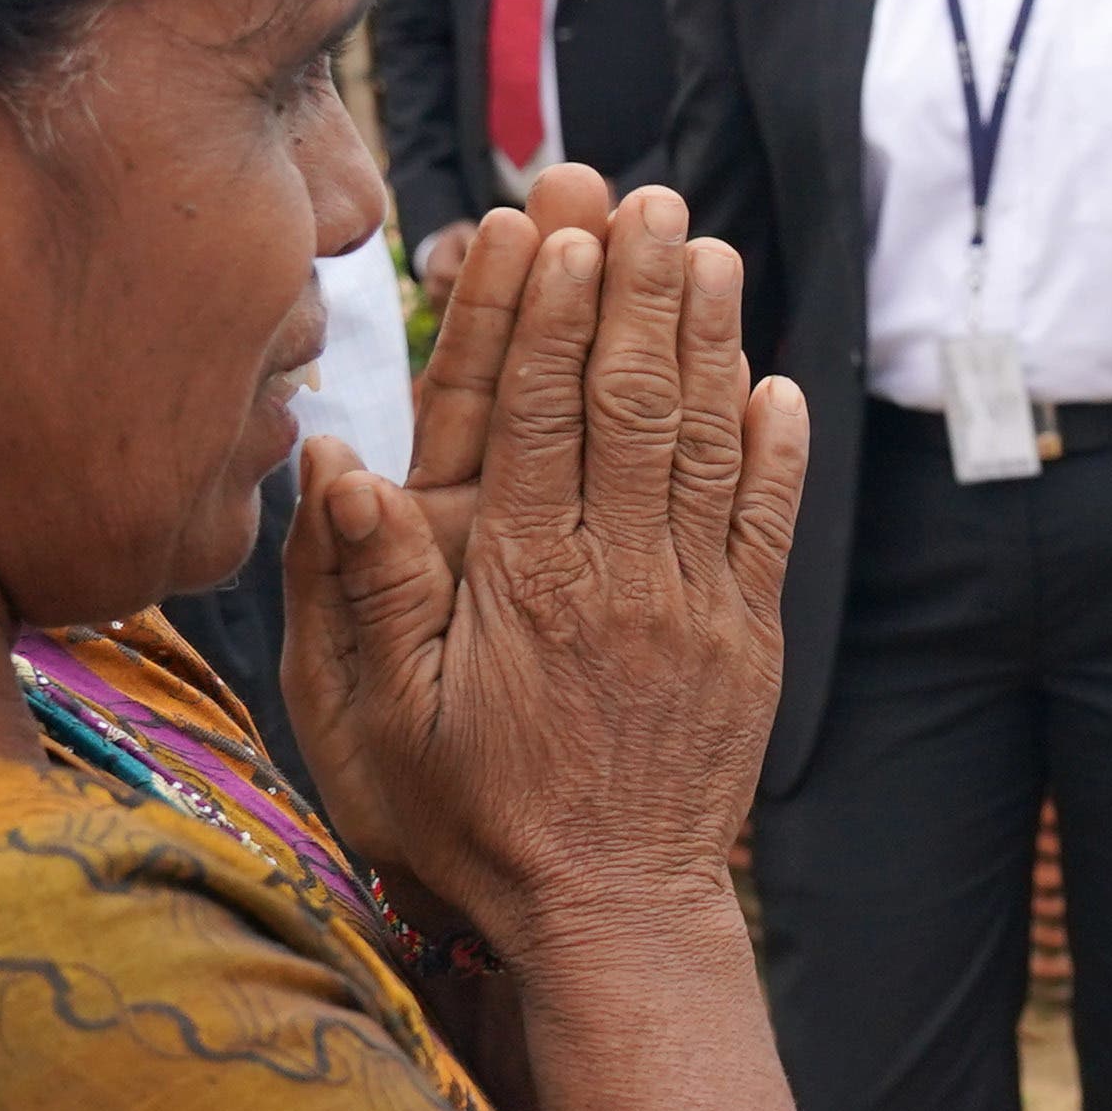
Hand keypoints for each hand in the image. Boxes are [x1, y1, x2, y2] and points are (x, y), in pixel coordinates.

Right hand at [285, 180, 807, 956]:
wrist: (607, 916)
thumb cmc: (473, 823)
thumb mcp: (380, 721)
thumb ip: (365, 590)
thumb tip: (337, 464)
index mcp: (521, 580)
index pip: (529, 415)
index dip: (540, 314)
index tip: (549, 227)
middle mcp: (615, 574)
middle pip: (625, 401)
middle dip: (632, 289)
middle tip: (641, 194)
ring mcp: (692, 603)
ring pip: (703, 444)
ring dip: (705, 339)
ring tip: (705, 247)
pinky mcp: (745, 641)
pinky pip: (765, 525)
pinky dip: (774, 450)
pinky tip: (772, 383)